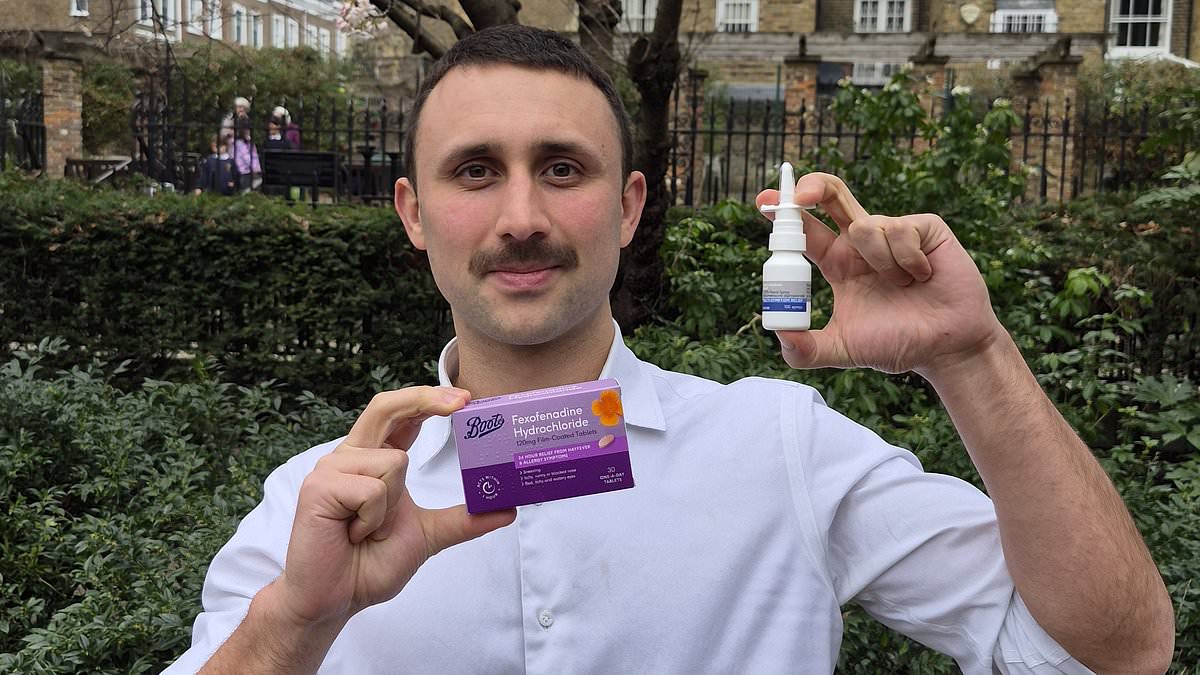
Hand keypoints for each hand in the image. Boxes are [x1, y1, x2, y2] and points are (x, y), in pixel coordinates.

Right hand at [274, 386, 516, 627]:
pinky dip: (373, 519)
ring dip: (391, 507)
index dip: (429, 399)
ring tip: (368, 531)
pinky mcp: (319, 487)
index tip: (466, 398)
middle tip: (462, 402)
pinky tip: (353, 534)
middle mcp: (352, 456)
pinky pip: (372, 489)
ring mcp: (332, 468)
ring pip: (393, 462)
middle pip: (386, 406)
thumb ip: (464, 520)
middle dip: (424, 399)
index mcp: (375, 458)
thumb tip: (507, 510)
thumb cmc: (369, 565)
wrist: (335, 599)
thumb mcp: (428, 535)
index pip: (402, 414)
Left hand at [756, 172, 1006, 375]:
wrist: (946, 349)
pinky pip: (901, 231)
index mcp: (838, 263)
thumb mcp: (844, 349)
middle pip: (830, 196)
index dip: (785, 213)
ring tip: (900, 285)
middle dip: (812, 187)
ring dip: (879, 263)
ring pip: (865, 226)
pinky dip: (908, 261)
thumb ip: (807, 349)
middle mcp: (861, 242)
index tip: (763, 202)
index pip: (806, 230)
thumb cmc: (897, 344)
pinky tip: (922, 276)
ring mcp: (893, 231)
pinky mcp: (925, 228)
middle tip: (800, 196)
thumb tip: (778, 334)